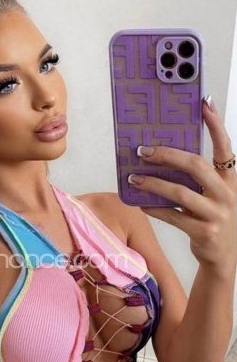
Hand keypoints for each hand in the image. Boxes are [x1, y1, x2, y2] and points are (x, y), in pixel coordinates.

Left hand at [128, 97, 236, 274]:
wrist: (223, 258)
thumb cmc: (213, 219)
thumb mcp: (213, 196)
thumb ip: (197, 179)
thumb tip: (163, 158)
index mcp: (230, 179)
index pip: (225, 147)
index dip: (215, 125)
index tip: (204, 103)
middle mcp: (227, 194)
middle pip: (196, 166)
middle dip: (167, 155)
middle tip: (143, 150)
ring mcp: (217, 214)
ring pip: (180, 193)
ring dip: (153, 184)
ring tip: (134, 178)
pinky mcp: (204, 232)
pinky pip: (173, 217)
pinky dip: (155, 208)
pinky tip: (140, 202)